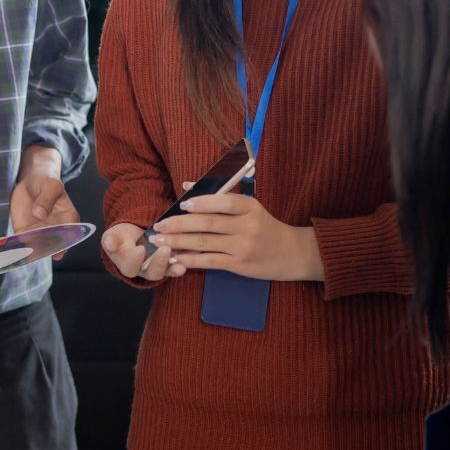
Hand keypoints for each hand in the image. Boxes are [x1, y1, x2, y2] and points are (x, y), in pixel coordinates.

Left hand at [10, 145, 77, 256]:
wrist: (30, 180)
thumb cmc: (46, 181)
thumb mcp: (50, 185)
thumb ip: (46, 199)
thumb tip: (39, 215)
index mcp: (69, 219)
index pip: (69, 236)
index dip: (62, 244)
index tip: (54, 248)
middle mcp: (56, 230)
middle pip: (53, 246)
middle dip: (44, 250)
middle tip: (34, 249)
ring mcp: (40, 233)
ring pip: (37, 248)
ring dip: (30, 253)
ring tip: (23, 253)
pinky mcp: (25, 232)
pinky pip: (22, 244)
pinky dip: (18, 249)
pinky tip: (12, 251)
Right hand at [101, 221, 179, 281]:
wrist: (132, 236)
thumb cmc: (121, 237)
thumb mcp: (113, 235)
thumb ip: (111, 241)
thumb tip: (108, 243)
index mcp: (127, 265)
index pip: (130, 267)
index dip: (135, 260)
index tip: (140, 249)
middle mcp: (143, 270)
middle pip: (152, 273)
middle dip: (159, 262)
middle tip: (165, 250)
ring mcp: (158, 268)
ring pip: (166, 271)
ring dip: (173, 266)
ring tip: (179, 259)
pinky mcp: (170, 263)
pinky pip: (177, 266)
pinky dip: (184, 262)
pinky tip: (190, 255)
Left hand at [150, 183, 323, 280]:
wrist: (290, 253)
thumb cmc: (264, 226)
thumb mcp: (249, 207)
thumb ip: (219, 196)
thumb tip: (186, 185)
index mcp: (250, 207)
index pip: (224, 202)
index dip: (202, 202)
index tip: (181, 205)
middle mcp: (247, 226)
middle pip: (209, 223)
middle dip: (180, 225)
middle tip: (158, 226)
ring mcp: (243, 247)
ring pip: (205, 243)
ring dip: (178, 242)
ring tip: (159, 241)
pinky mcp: (239, 264)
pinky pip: (209, 261)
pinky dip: (190, 260)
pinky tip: (175, 258)